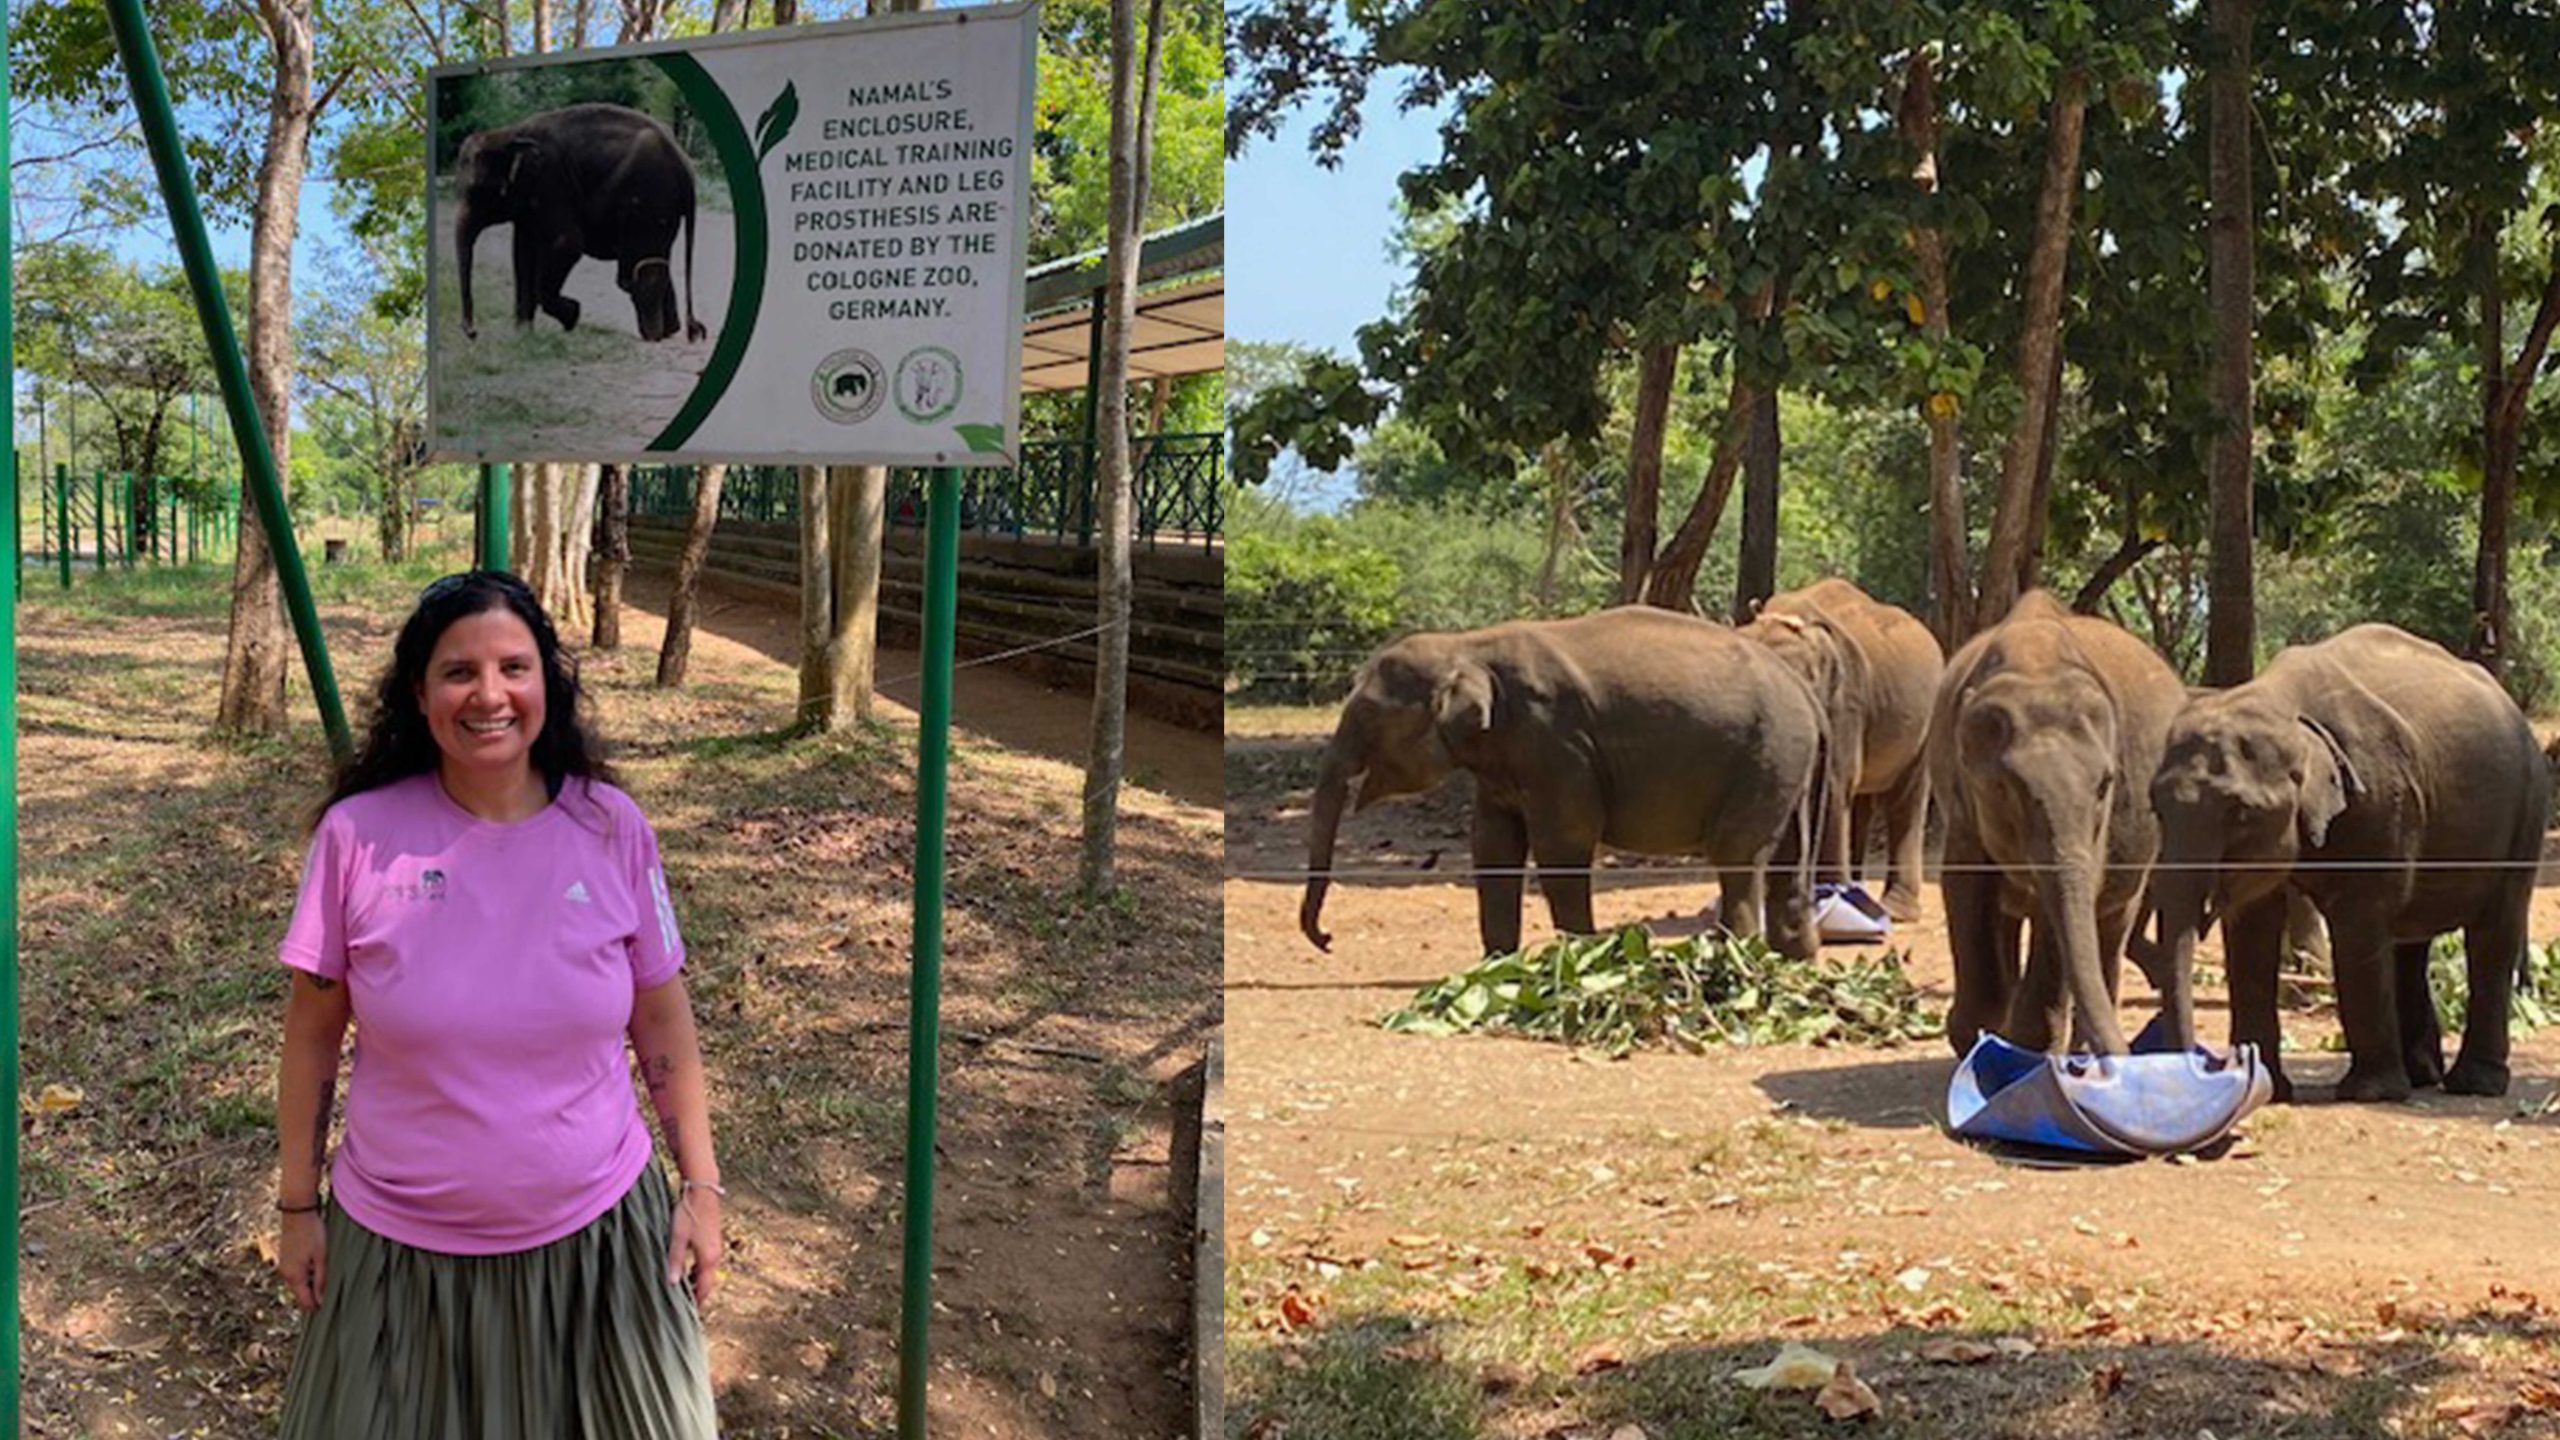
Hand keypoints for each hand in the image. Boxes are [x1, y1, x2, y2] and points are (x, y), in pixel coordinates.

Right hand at [278, 1209, 327, 1311]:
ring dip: (311, 1283)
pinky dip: (307, 1274)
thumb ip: (321, 1280)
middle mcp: (285, 1274)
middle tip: (333, 1285)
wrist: (297, 1212)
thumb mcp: (322, 1257)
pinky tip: (317, 1263)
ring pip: (299, 1284)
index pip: (304, 1302)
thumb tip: (321, 1300)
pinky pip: (296, 1274)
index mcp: (294, 1276)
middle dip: (315, 1294)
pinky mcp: (285, 1258)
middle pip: (301, 1294)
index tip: (333, 1303)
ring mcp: (283, 1266)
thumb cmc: (312, 1233)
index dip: (318, 1306)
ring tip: (326, 1270)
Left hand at [667, 1186, 722, 1306]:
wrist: (703, 1190)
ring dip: (696, 1282)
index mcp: (708, 1258)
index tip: (685, 1314)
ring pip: (707, 1272)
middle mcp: (715, 1255)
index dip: (696, 1302)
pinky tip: (686, 1270)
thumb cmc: (688, 1213)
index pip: (704, 1288)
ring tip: (681, 1290)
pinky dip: (698, 1271)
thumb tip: (673, 1283)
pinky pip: (707, 1263)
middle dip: (696, 1294)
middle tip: (681, 1305)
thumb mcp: (677, 1238)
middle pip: (707, 1282)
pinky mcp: (713, 1240)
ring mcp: (716, 1247)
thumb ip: (675, 1261)